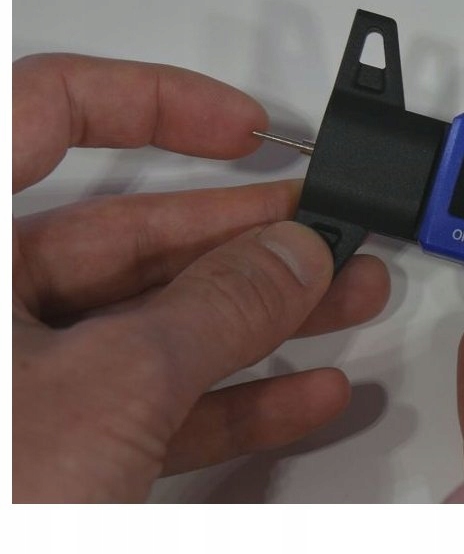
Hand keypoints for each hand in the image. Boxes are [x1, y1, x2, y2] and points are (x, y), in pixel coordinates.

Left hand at [12, 54, 388, 501]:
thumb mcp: (105, 392)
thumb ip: (214, 309)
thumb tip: (289, 256)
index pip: (45, 109)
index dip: (156, 101)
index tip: (242, 127)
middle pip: (121, 235)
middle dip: (243, 238)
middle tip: (321, 233)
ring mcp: (7, 386)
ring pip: (146, 327)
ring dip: (256, 318)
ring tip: (341, 303)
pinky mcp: (38, 452)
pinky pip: (144, 402)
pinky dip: (226, 399)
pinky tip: (298, 392)